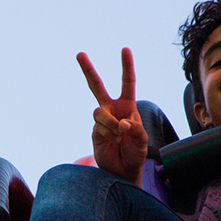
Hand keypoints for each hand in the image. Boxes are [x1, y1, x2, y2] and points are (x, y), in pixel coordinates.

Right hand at [77, 47, 148, 185]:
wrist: (122, 171)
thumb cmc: (135, 153)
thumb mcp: (141, 140)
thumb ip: (135, 128)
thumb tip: (121, 123)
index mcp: (127, 106)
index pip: (127, 83)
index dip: (126, 66)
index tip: (125, 49)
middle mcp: (112, 110)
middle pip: (97, 86)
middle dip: (88, 70)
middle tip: (79, 54)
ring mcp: (102, 120)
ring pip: (99, 112)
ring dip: (110, 122)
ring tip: (118, 134)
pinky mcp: (94, 131)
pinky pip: (98, 127)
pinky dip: (107, 133)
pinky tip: (112, 141)